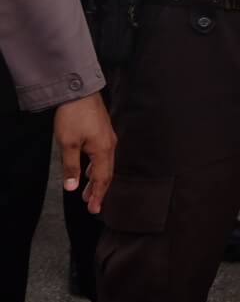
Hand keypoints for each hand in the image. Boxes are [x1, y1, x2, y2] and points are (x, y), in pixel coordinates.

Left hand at [54, 93, 114, 214]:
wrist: (79, 91)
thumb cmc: (74, 116)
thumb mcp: (68, 144)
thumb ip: (71, 167)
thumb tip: (71, 188)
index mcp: (103, 150)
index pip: (102, 178)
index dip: (98, 195)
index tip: (94, 210)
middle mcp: (109, 145)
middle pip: (107, 173)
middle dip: (99, 190)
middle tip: (93, 206)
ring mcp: (107, 137)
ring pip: (105, 164)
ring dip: (97, 179)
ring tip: (87, 192)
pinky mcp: (103, 132)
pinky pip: (103, 155)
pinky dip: (97, 167)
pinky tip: (89, 170)